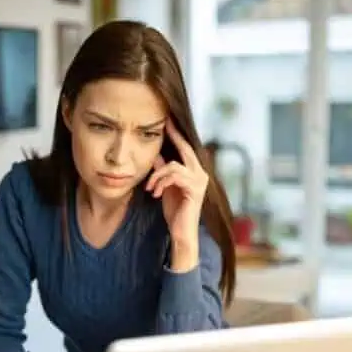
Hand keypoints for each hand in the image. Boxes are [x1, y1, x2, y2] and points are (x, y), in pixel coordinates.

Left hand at [145, 117, 207, 266]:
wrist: (181, 232)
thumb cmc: (174, 211)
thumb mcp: (165, 186)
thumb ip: (162, 170)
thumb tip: (154, 153)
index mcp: (194, 171)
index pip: (184, 147)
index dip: (175, 133)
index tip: (166, 120)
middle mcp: (200, 173)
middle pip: (185, 148)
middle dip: (173, 135)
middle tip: (163, 123)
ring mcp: (199, 180)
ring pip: (173, 165)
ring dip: (157, 175)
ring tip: (150, 188)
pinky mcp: (194, 189)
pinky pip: (174, 176)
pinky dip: (161, 182)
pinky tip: (156, 194)